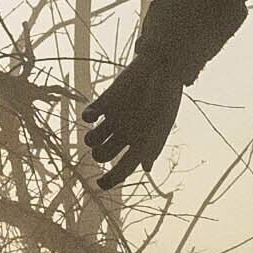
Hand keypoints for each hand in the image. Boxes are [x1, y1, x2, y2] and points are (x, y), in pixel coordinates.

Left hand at [84, 66, 182, 185]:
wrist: (161, 67)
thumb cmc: (165, 98)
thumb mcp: (161, 126)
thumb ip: (151, 147)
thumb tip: (145, 169)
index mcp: (140, 143)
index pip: (122, 168)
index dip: (111, 179)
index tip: (100, 185)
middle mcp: (126, 133)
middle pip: (104, 154)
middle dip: (99, 155)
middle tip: (102, 148)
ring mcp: (114, 118)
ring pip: (93, 139)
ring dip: (91, 140)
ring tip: (95, 133)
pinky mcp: (105, 102)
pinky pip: (89, 116)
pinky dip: (87, 117)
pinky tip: (92, 115)